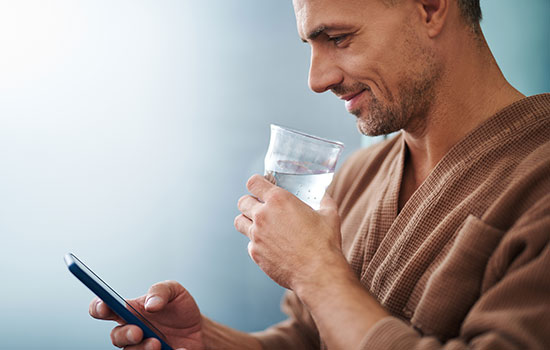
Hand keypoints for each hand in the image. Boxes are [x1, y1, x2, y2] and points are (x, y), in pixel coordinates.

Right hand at [89, 280, 202, 349]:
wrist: (198, 329)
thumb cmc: (180, 308)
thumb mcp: (174, 290)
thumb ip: (160, 291)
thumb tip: (150, 305)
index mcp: (131, 310)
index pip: (105, 308)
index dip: (99, 307)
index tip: (104, 307)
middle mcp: (132, 330)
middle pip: (116, 337)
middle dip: (125, 335)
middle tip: (139, 332)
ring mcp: (141, 347)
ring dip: (142, 349)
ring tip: (158, 343)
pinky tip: (178, 349)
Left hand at [234, 174, 344, 290]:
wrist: (318, 273)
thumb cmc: (325, 243)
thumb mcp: (329, 214)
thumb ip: (324, 200)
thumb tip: (323, 195)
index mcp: (278, 200)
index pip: (253, 183)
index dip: (256, 183)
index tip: (260, 187)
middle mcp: (263, 216)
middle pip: (243, 201)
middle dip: (250, 202)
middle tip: (260, 206)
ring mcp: (256, 236)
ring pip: (239, 222)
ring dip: (247, 220)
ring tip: (258, 224)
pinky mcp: (255, 253)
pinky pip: (249, 243)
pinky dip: (256, 242)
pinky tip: (269, 245)